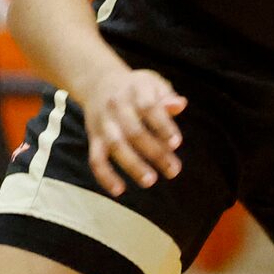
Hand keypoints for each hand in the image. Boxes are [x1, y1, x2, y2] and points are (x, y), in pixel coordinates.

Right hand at [86, 64, 186, 195]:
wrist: (98, 82)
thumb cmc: (136, 87)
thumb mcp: (153, 84)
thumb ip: (167, 97)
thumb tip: (180, 104)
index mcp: (135, 90)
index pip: (149, 108)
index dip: (162, 125)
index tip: (176, 143)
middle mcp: (117, 106)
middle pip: (134, 131)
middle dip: (155, 152)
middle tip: (174, 170)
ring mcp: (104, 123)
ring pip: (116, 146)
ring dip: (133, 165)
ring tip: (150, 181)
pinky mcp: (94, 138)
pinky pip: (96, 159)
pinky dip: (105, 175)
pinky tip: (119, 190)